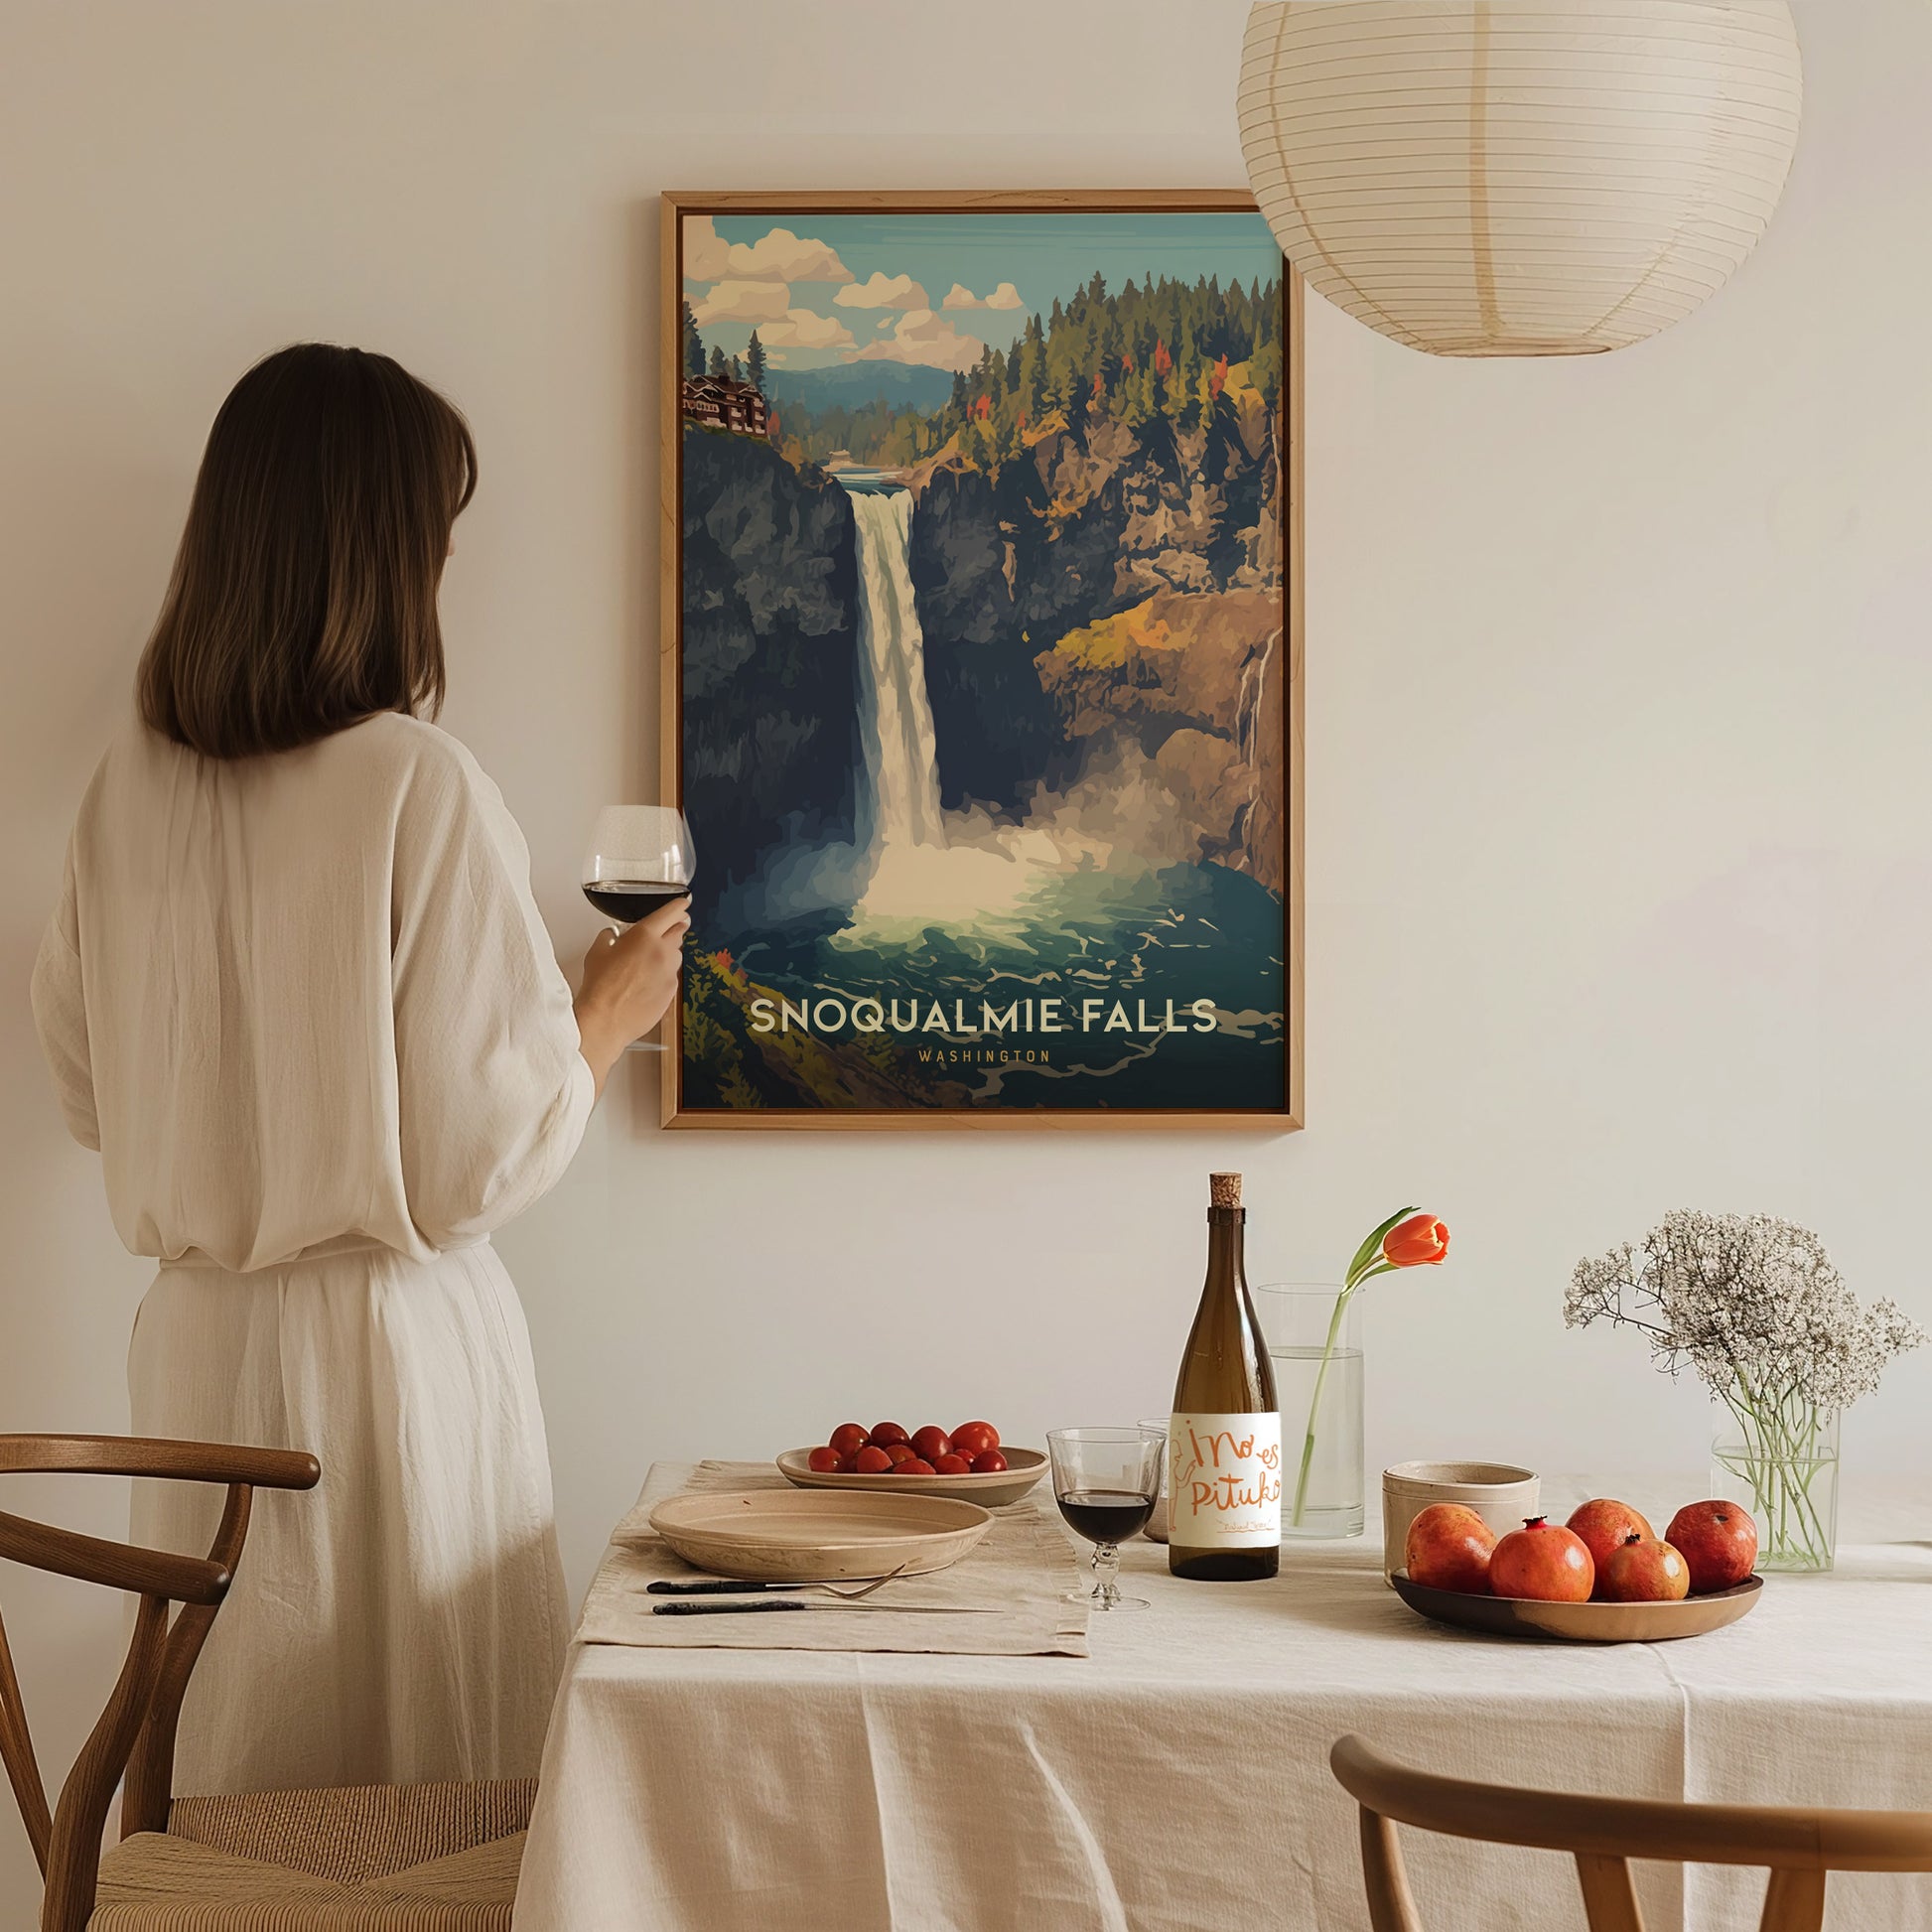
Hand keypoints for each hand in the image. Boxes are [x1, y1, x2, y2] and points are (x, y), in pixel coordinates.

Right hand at [574, 896, 690, 1094]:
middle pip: (679, 932)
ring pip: (676, 955)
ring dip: (668, 953)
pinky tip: (647, 982)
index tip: (683, 903)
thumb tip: (612, 935)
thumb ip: (609, 937)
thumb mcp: (597, 952)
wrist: (606, 1020)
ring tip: (648, 961)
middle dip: (675, 928)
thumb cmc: (600, 987)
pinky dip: (663, 975)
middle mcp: (663, 952)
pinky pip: (672, 977)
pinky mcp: (672, 992)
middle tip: (668, 929)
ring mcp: (670, 973)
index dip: (679, 906)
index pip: (671, 912)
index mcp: (645, 935)